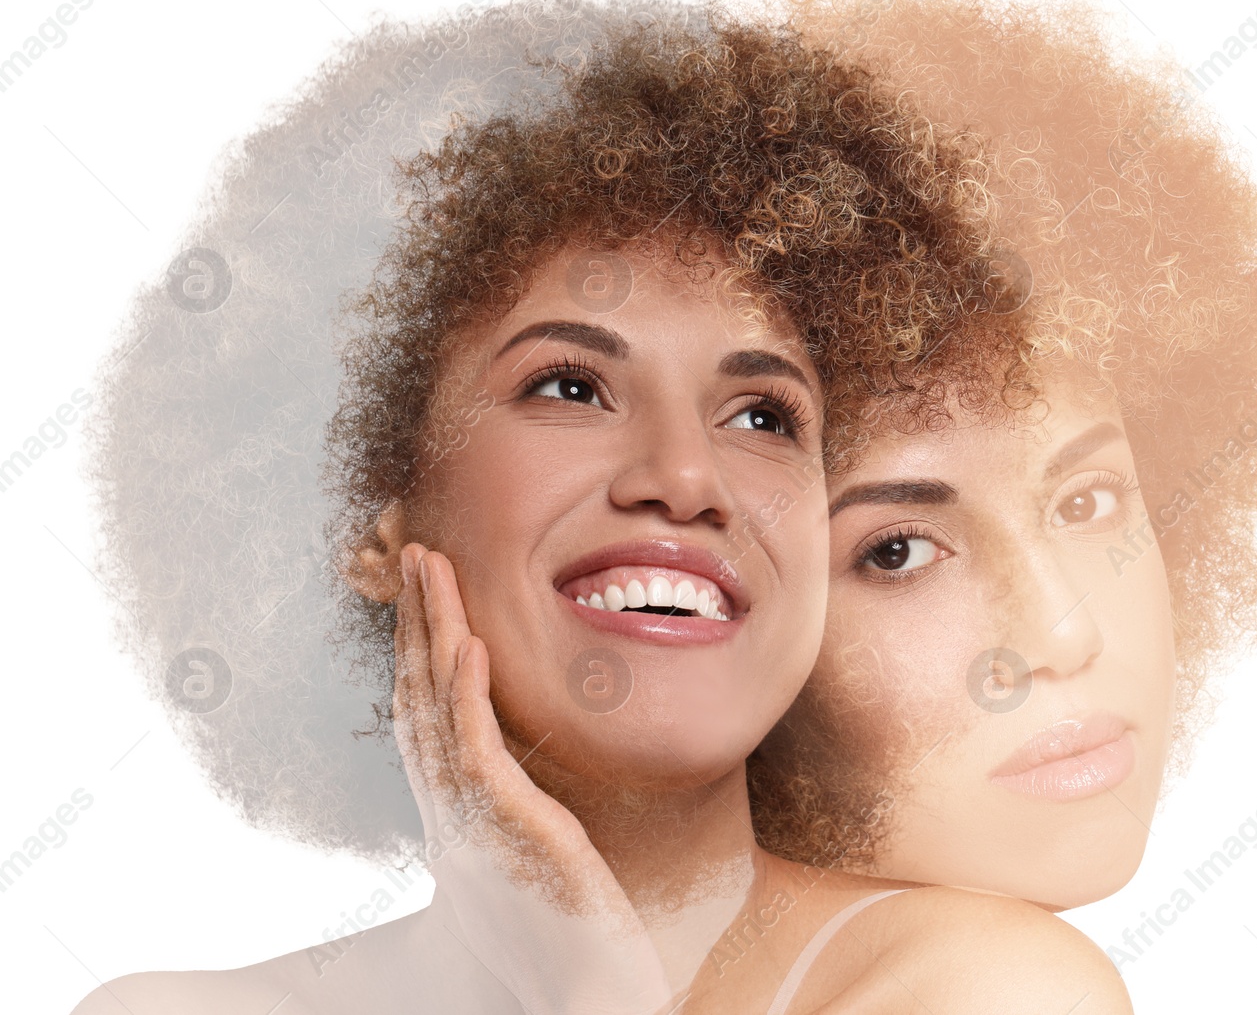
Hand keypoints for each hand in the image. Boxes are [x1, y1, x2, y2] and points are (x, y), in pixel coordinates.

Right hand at [393, 542, 674, 1014]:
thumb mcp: (533, 859)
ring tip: (429, 567)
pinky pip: (476, 751)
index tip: (421, 590)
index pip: (428, 712)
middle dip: (414, 621)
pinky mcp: (508, 830)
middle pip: (419, 696)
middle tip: (412, 550)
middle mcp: (453, 811)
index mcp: (459, 813)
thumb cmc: (566, 936)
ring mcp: (473, 819)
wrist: (579, 993)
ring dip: (431, 632)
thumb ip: (520, 813)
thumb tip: (522, 781)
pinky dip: (467, 693)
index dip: (418, 647)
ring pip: (438, 708)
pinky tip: (468, 645)